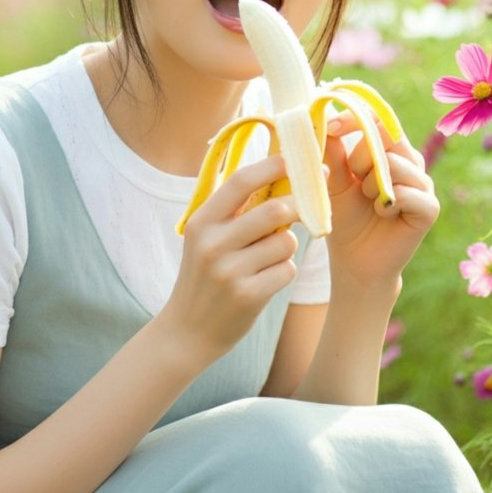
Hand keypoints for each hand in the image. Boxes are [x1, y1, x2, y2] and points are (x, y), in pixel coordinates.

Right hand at [161, 154, 298, 363]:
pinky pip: (287, 270)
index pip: (240, 181)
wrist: (187, 331)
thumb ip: (235, 212)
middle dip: (296, 208)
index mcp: (201, 222)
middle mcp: (212, 244)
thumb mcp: (206, 239)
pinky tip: (265, 281)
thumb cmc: (205, 277)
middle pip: (274, 210)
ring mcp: (228, 271)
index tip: (294, 161)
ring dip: (286, 248)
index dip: (271, 166)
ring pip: (285, 242)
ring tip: (268, 259)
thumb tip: (278, 175)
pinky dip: (284, 272)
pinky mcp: (247, 296)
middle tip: (304, 210)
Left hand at [323, 114, 439, 287]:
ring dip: (371, 184)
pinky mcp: (429, 208)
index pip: (378, 117)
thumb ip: (331, 152)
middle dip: (360, 156)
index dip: (355, 117)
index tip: (332, 127)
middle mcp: (410, 162)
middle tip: (354, 181)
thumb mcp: (332, 181)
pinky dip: (387, 203)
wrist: (354, 261)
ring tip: (368, 202)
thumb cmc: (344, 218)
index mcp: (388, 151)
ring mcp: (422, 184)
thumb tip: (324, 118)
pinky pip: (407, 192)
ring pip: (396, 163)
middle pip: (388, 135)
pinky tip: (383, 215)